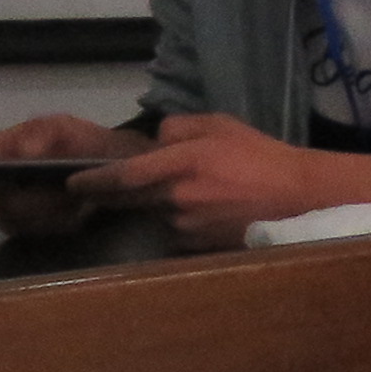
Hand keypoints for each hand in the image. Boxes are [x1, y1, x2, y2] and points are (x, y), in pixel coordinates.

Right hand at [0, 111, 145, 216]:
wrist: (116, 167)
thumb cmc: (85, 142)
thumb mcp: (64, 130)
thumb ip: (37, 136)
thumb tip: (18, 153)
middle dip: (27, 205)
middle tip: (63, 197)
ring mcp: (13, 205)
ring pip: (13, 223)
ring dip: (46, 215)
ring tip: (75, 201)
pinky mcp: (32, 224)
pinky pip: (34, 232)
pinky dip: (56, 224)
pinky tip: (77, 211)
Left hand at [67, 109, 370, 248]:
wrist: (300, 198)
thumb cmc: (262, 156)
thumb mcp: (222, 125)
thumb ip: (180, 129)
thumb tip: (154, 142)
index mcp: (182, 164)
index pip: (124, 175)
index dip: (93, 179)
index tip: (71, 181)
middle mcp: (177, 198)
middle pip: (128, 200)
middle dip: (107, 196)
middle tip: (92, 191)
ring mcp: (186, 227)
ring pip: (154, 215)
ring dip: (153, 208)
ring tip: (175, 197)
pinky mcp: (198, 246)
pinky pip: (174, 231)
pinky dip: (176, 222)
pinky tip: (198, 215)